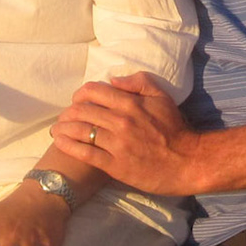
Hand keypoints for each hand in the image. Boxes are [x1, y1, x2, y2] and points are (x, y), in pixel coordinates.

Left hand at [51, 72, 202, 195]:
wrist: (188, 162)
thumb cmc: (175, 129)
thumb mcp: (162, 97)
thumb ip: (139, 82)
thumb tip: (113, 80)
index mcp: (131, 103)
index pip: (94, 91)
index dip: (80, 94)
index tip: (78, 100)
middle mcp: (121, 121)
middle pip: (82, 111)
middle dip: (68, 112)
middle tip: (65, 116)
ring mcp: (117, 144)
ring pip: (80, 131)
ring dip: (63, 128)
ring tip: (57, 129)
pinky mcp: (115, 165)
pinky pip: (85, 153)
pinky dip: (69, 146)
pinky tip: (60, 142)